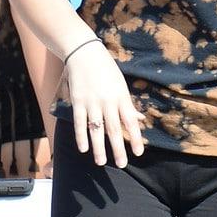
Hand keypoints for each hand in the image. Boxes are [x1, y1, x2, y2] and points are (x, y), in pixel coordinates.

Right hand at [65, 40, 144, 166]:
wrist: (84, 52)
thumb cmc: (106, 70)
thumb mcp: (121, 85)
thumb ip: (128, 105)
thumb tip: (139, 119)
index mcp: (122, 97)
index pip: (131, 122)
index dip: (135, 138)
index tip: (139, 152)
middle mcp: (108, 101)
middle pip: (114, 129)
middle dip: (118, 148)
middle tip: (122, 164)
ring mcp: (92, 102)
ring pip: (96, 129)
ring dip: (99, 147)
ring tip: (101, 162)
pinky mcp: (77, 101)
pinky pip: (80, 122)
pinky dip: (81, 136)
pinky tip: (83, 149)